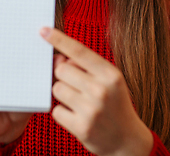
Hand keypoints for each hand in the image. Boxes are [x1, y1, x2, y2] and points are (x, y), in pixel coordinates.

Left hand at [41, 27, 152, 155]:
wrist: (127, 139)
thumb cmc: (115, 104)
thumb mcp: (109, 80)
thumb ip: (87, 66)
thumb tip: (58, 57)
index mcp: (110, 74)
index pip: (79, 51)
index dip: (59, 39)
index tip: (43, 30)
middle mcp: (101, 90)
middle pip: (61, 69)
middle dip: (63, 74)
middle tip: (75, 84)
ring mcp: (91, 110)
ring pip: (56, 89)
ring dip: (62, 93)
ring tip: (77, 101)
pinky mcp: (81, 128)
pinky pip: (56, 110)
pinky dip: (62, 112)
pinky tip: (76, 116)